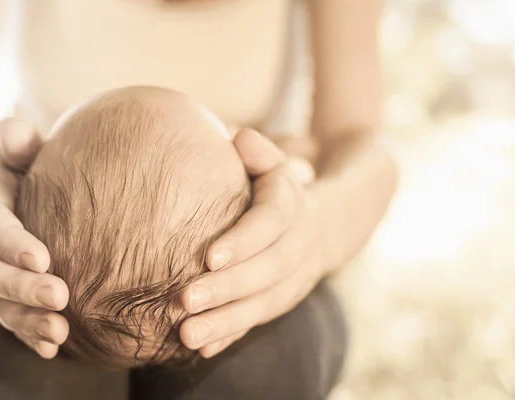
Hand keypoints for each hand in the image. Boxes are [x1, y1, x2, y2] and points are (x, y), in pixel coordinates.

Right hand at [0, 120, 68, 357]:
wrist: (12, 184)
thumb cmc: (23, 163)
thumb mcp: (17, 146)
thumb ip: (18, 144)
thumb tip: (20, 135)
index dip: (12, 242)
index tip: (43, 259)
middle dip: (22, 287)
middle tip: (60, 298)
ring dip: (26, 319)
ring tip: (59, 333)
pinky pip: (9, 315)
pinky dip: (28, 333)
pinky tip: (52, 348)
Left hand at [180, 129, 325, 357]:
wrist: (330, 222)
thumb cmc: (282, 186)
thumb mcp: (277, 163)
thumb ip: (260, 152)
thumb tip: (240, 138)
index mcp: (294, 206)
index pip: (272, 223)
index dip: (244, 241)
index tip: (208, 257)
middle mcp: (299, 245)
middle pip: (268, 270)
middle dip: (227, 288)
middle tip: (184, 301)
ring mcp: (295, 277)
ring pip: (265, 303)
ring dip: (227, 320)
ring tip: (186, 334)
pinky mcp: (283, 298)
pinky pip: (260, 318)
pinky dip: (232, 333)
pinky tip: (201, 348)